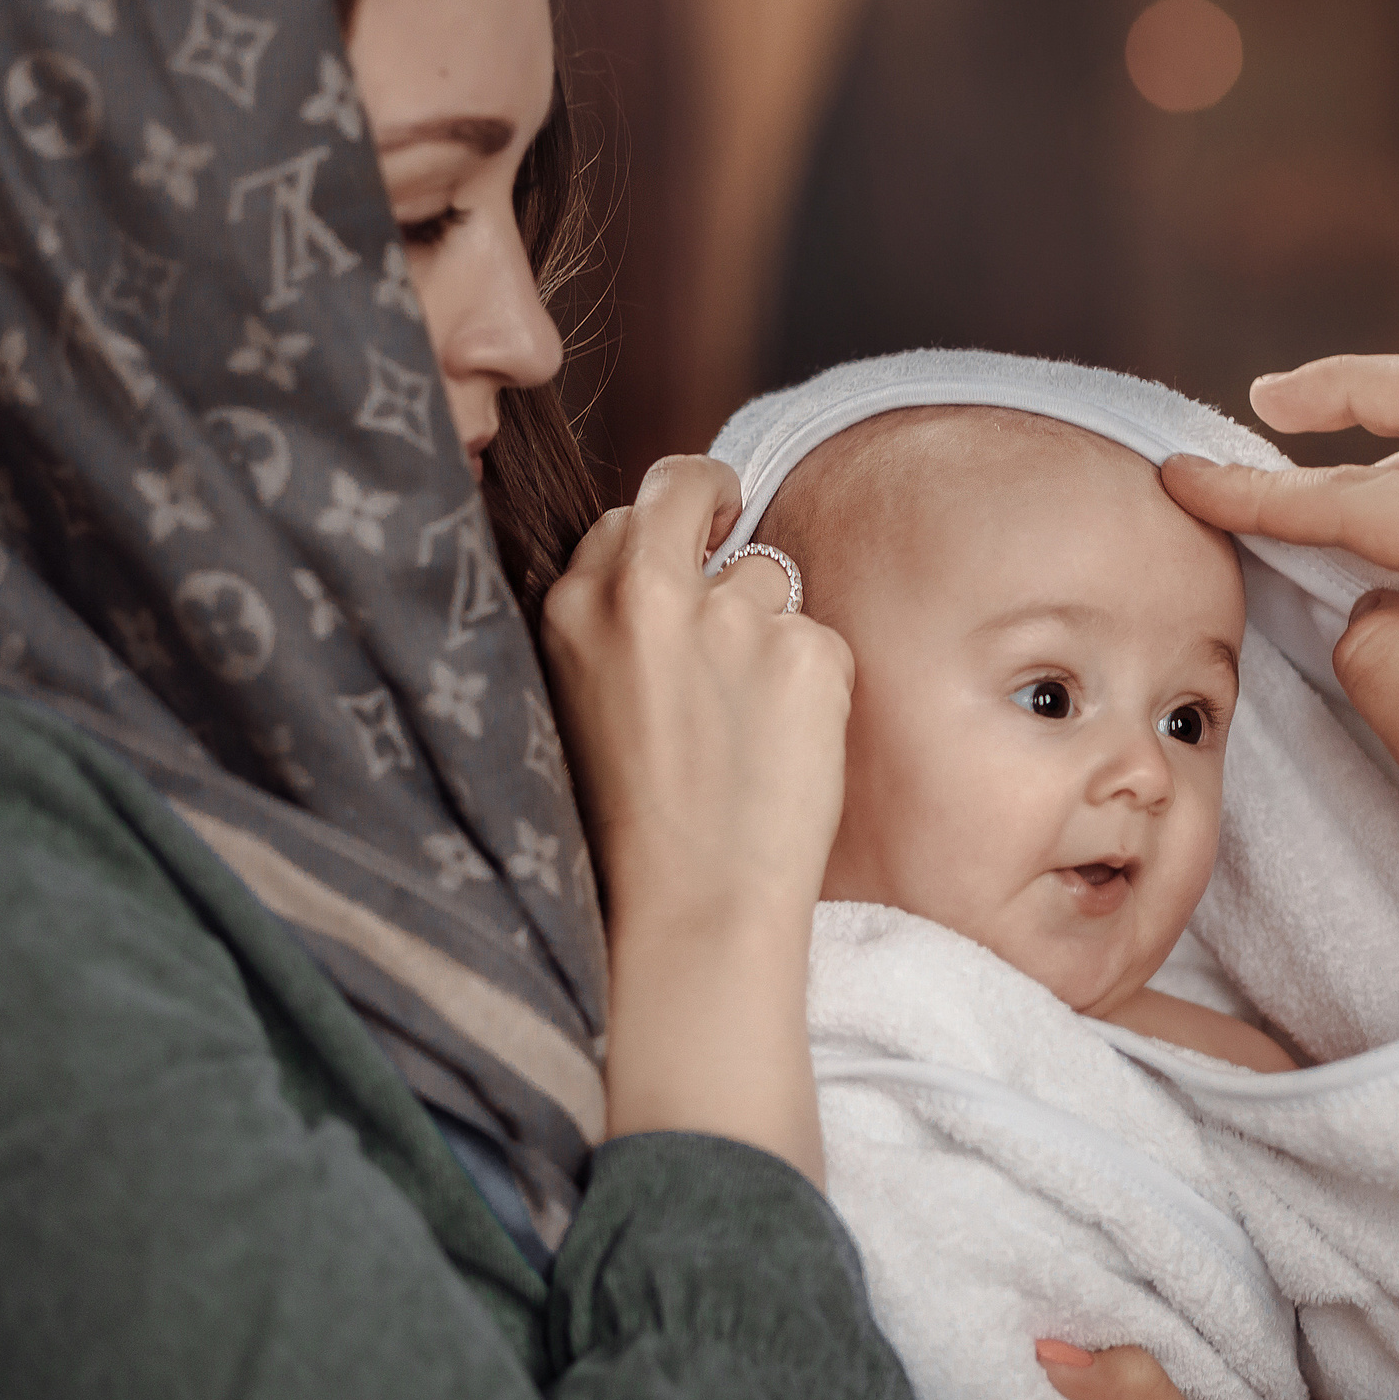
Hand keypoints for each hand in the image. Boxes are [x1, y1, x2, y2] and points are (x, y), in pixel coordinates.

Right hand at [540, 456, 853, 1172]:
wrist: (691, 908)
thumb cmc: (631, 829)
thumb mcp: (579, 704)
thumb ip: (614, 627)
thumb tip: (669, 565)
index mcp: (575, 604)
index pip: (627, 514)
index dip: (665, 525)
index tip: (688, 531)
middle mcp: (649, 592)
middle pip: (691, 491)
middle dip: (714, 501)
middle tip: (733, 516)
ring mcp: (733, 616)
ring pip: (768, 578)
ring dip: (766, 631)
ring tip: (744, 728)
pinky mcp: (809, 651)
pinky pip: (822, 640)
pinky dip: (815, 687)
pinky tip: (784, 749)